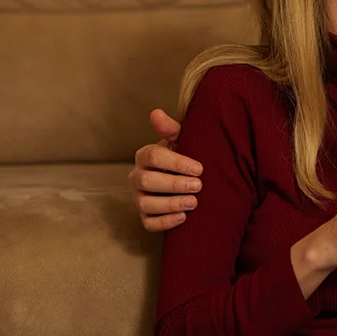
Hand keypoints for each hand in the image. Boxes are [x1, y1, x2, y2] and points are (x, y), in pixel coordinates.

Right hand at [129, 109, 203, 231]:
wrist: (188, 180)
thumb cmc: (184, 156)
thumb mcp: (181, 141)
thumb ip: (170, 129)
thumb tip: (155, 112)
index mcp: (144, 155)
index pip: (153, 156)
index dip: (176, 162)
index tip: (199, 168)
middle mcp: (137, 176)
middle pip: (147, 181)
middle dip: (174, 184)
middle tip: (198, 186)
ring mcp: (139, 198)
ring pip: (146, 203)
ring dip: (171, 204)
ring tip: (194, 203)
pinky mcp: (145, 216)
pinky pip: (149, 223)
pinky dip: (165, 222)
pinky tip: (183, 217)